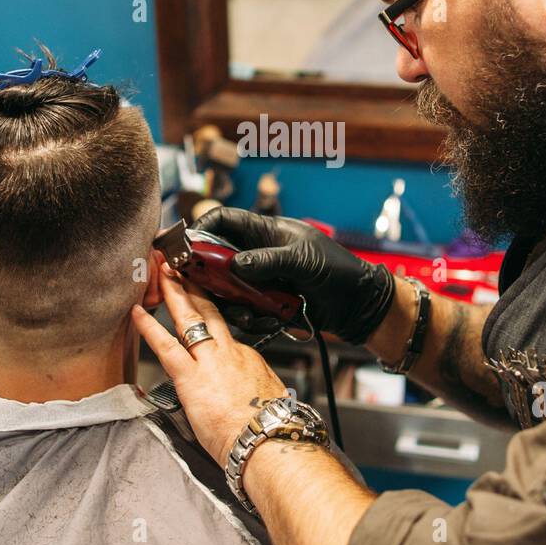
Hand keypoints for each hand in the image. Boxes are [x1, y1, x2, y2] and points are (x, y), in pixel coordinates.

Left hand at [132, 268, 287, 465]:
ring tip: (163, 275)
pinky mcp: (191, 377)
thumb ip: (253, 391)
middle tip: (182, 268)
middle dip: (195, 288)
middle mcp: (230, 352)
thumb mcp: (269, 400)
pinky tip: (137, 313)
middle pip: (210, 312)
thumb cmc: (271, 431)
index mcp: (248, 359)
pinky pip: (166, 346)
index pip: (225, 338)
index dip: (212, 327)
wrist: (270, 441)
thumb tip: (247, 396)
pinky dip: (149, 328)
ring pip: (190, 318)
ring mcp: (210, 361)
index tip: (205, 315)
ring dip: (175, 294)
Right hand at [190, 207, 395, 343]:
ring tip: (249, 314)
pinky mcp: (268, 304)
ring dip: (233, 304)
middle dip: (210, 276)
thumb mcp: (302, 260)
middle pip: (218, 259)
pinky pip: (246, 311)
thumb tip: (234, 265)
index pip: (224, 221)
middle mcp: (259, 254)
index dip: (202, 229)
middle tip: (203, 290)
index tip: (185, 247)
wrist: (360, 304)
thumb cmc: (338, 270)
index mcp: (266, 232)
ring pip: (228, 289)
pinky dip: (251, 319)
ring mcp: (262, 280)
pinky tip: (268, 323)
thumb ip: (267, 261)